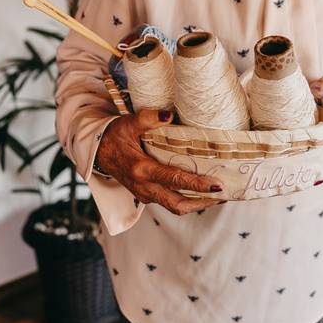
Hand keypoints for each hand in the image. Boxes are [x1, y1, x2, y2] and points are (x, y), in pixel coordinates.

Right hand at [94, 109, 226, 214]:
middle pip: (178, 204)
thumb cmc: (115, 136)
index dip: (197, 184)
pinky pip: (170, 202)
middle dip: (203, 201)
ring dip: (197, 204)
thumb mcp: (128, 123)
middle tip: (224, 193)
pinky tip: (201, 192)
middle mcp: (144, 187)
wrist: (98, 152)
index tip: (217, 184)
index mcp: (141, 170)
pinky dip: (187, 200)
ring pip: (175, 207)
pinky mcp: (147, 196)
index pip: (174, 180)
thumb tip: (169, 115)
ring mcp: (145, 194)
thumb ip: (148, 118)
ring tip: (217, 195)